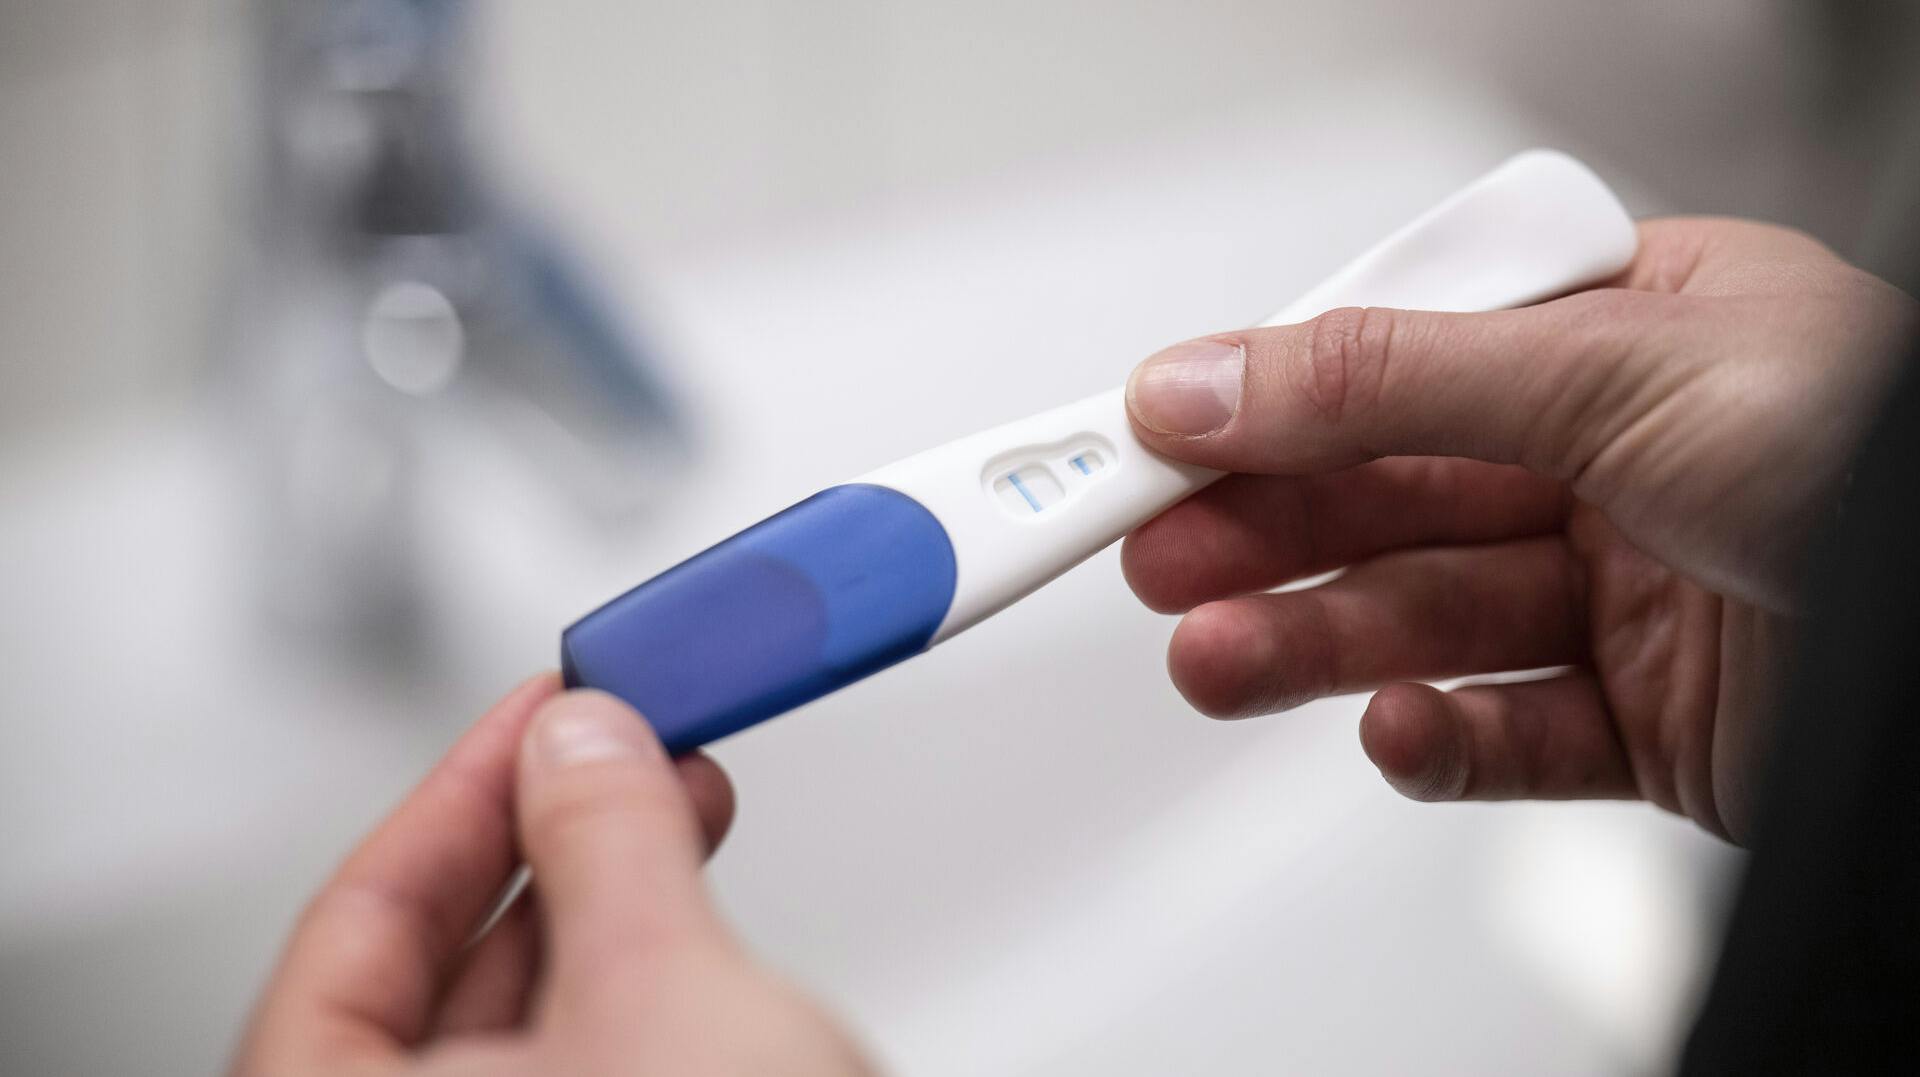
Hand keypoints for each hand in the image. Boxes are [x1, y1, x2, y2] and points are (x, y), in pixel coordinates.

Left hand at [232, 675, 872, 1075]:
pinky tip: (701, 908)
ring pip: (528, 1024)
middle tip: (624, 740)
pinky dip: (646, 973)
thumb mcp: (666, 998)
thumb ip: (609, 846)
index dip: (456, 795)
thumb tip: (582, 744)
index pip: (353, 933)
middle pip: (437, 977)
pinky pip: (594, 1063)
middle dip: (548, 839)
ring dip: (608, 896)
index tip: (545, 704)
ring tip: (684, 798)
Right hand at [1121, 218, 1916, 841]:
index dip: (1273, 397)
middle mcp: (1630, 456)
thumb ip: (1396, 380)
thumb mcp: (1619, 374)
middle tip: (1152, 555)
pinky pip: (1511, 732)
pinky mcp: (1653, 725)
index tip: (1153, 433)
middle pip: (1399, 494)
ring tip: (1214, 659)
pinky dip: (1439, 738)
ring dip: (1315, 642)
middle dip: (1269, 528)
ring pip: (1432, 617)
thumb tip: (1216, 376)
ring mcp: (1639, 595)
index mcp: (1634, 329)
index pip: (1408, 355)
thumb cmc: (1890, 468)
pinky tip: (1391, 726)